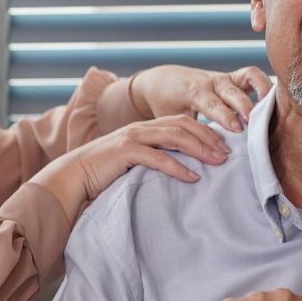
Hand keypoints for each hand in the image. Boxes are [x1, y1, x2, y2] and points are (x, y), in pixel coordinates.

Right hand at [38, 114, 229, 215]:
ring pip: (174, 137)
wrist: (72, 178)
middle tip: (229, 152)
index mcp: (145, 129)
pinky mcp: (124, 152)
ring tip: (218, 161)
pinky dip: (178, 167)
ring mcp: (132, 137)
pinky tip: (194, 177)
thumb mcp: (133, 164)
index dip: (206, 131)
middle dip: (209, 137)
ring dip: (200, 148)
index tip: (226, 145)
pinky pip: (158, 158)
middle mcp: (141, 128)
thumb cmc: (103, 175)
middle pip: (183, 125)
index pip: (182, 123)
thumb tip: (183, 172)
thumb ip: (154, 161)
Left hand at [124, 64, 269, 132]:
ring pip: (248, 77)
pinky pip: (252, 75)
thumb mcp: (171, 119)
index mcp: (195, 92)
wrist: (162, 82)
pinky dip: (264, 84)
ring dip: (262, 91)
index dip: (226, 116)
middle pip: (233, 91)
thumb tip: (197, 157)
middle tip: (252, 123)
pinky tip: (272, 99)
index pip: (213, 104)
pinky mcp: (234, 78)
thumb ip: (186, 132)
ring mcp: (225, 78)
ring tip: (271, 107)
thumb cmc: (166, 105)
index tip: (237, 129)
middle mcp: (212, 82)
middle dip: (244, 106)